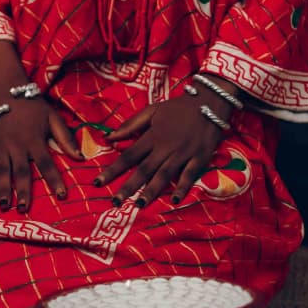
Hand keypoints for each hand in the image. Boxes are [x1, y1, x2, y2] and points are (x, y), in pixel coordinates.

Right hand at [0, 97, 80, 211]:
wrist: (7, 91)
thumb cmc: (34, 107)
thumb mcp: (53, 118)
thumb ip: (65, 138)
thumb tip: (80, 158)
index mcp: (35, 140)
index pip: (46, 164)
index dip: (54, 180)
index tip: (61, 195)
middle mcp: (16, 146)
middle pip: (21, 171)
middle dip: (23, 191)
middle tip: (24, 209)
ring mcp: (0, 147)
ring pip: (1, 171)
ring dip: (2, 189)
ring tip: (4, 206)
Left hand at [94, 90, 233, 207]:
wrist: (209, 102)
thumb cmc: (178, 108)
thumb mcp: (152, 110)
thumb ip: (131, 125)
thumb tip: (109, 138)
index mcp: (152, 136)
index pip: (128, 156)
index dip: (112, 170)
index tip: (97, 183)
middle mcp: (165, 147)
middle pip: (144, 169)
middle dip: (128, 187)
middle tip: (114, 203)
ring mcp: (183, 153)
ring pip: (164, 174)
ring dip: (152, 190)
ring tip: (139, 205)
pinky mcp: (200, 158)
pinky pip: (190, 175)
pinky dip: (183, 187)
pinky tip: (174, 200)